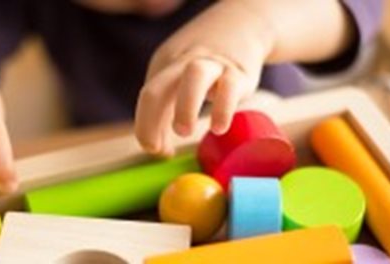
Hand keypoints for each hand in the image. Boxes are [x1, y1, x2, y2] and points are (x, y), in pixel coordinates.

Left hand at [135, 1, 273, 156]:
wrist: (243, 26)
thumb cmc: (205, 66)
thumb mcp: (179, 79)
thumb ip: (167, 112)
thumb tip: (160, 150)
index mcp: (165, 66)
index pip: (147, 97)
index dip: (145, 128)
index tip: (154, 150)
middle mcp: (183, 62)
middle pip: (158, 87)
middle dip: (151, 119)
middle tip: (155, 147)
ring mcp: (211, 64)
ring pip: (194, 76)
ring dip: (185, 106)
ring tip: (184, 133)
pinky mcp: (239, 71)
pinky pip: (230, 86)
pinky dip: (222, 108)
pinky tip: (218, 128)